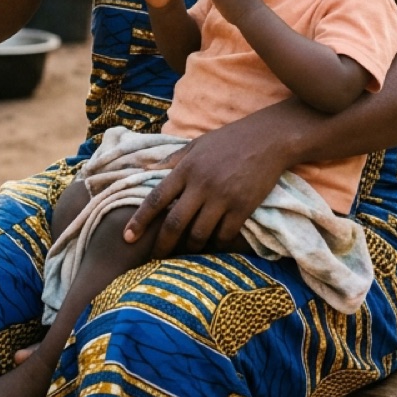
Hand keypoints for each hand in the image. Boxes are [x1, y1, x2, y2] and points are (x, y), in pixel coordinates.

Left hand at [122, 116, 289, 255]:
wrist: (268, 138)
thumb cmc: (229, 140)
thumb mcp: (197, 144)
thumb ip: (172, 160)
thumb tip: (147, 171)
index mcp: (186, 168)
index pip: (156, 198)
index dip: (140, 220)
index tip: (128, 237)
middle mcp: (202, 184)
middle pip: (175, 223)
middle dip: (161, 245)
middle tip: (153, 258)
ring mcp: (223, 198)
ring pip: (199, 234)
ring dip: (188, 249)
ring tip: (182, 254)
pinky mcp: (243, 207)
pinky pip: (224, 235)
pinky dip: (215, 245)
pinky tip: (211, 248)